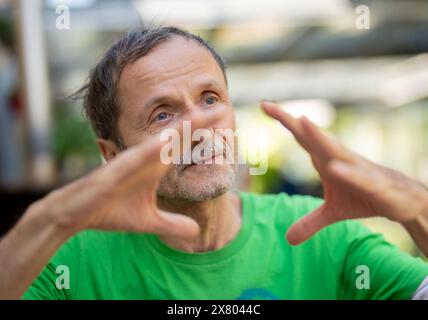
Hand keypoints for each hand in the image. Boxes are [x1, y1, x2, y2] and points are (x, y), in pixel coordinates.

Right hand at [33, 110, 220, 239]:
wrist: (78, 215)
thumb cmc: (110, 212)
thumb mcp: (149, 222)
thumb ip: (172, 224)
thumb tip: (195, 232)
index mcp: (156, 167)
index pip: (185, 148)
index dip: (205, 136)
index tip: (227, 126)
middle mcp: (147, 159)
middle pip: (177, 137)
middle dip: (200, 123)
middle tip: (224, 109)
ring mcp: (132, 162)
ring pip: (160, 141)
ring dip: (180, 128)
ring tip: (202, 115)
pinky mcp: (115, 171)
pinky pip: (135, 158)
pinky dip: (151, 150)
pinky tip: (166, 142)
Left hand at [262, 101, 427, 244]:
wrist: (401, 201)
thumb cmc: (364, 196)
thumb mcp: (333, 213)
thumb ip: (310, 222)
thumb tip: (287, 239)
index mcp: (325, 159)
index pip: (301, 137)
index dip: (283, 121)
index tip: (263, 105)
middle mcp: (338, 158)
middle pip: (311, 136)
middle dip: (290, 120)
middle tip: (267, 105)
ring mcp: (356, 169)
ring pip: (335, 150)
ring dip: (319, 136)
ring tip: (302, 121)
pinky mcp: (374, 185)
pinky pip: (359, 178)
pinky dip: (347, 173)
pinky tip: (333, 168)